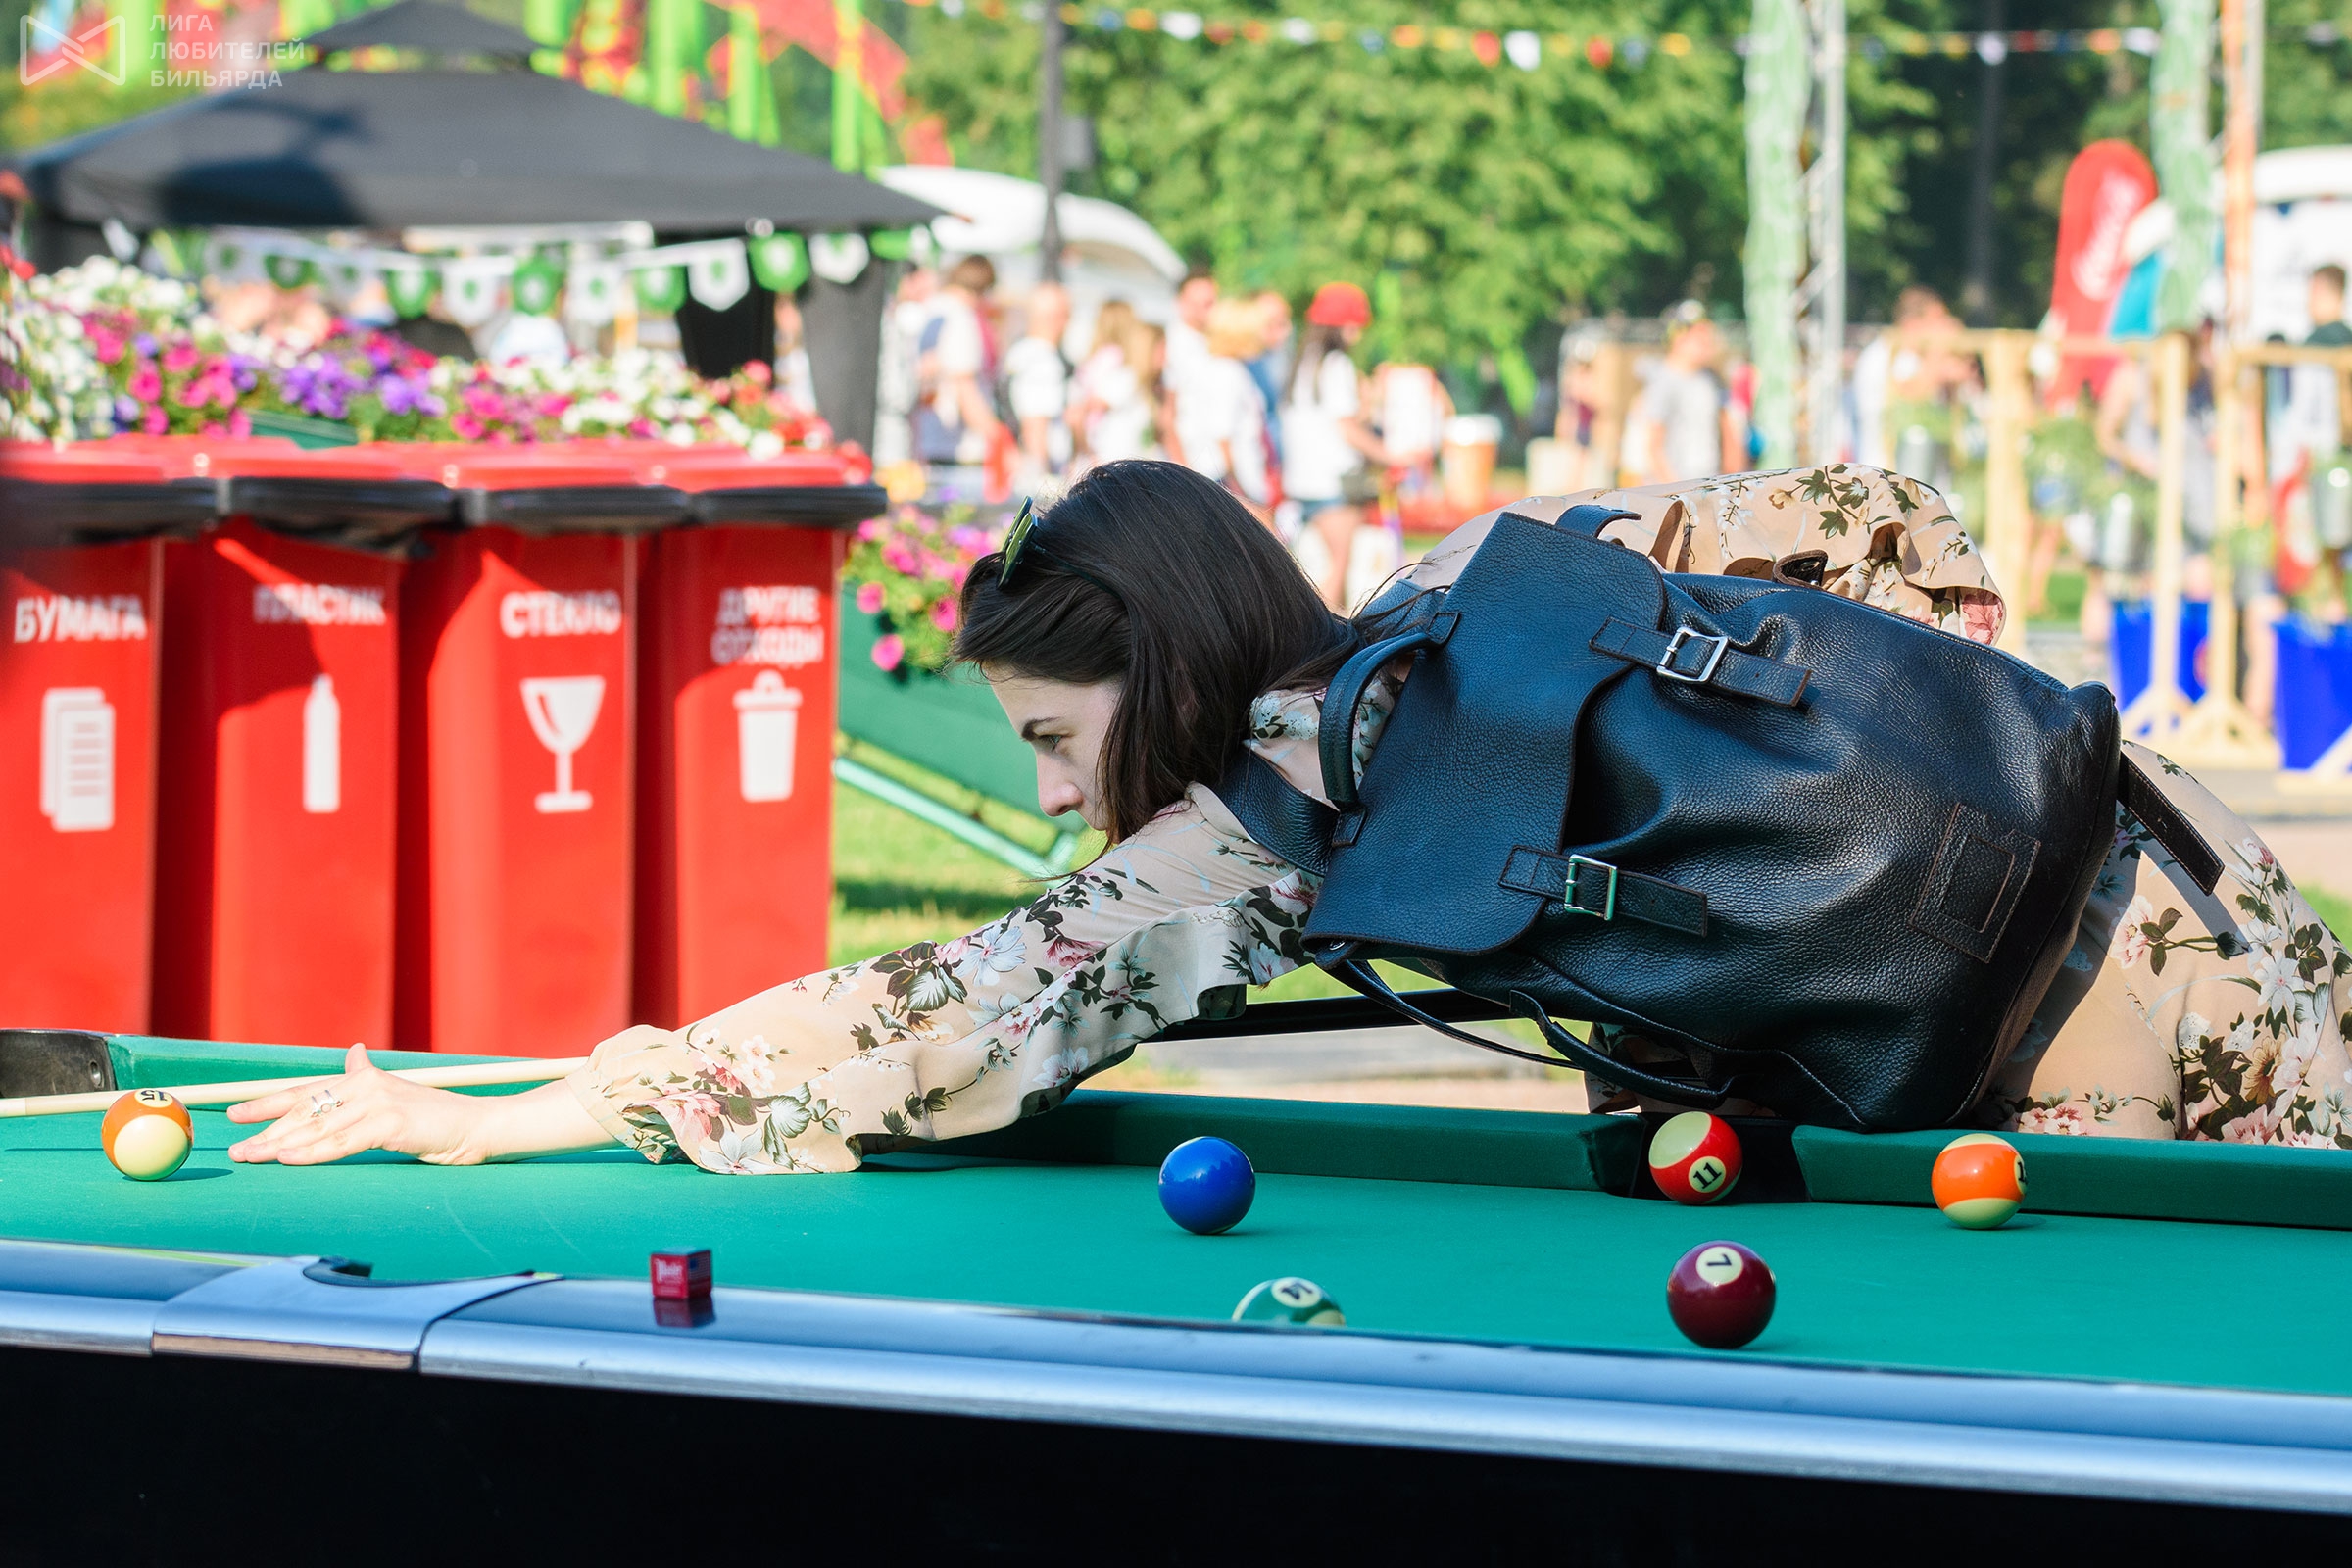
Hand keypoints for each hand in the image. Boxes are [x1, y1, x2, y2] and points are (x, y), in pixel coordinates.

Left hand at [227, 1044, 495, 1166]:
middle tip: (237, 1148)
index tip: (235, 1114)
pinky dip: (312, 1152)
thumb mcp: (396, 1095)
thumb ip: (367, 1080)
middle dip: (267, 1130)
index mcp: (363, 1079)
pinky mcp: (389, 1122)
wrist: (476, 1126)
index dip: (269, 1102)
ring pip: (317, 1128)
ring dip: (280, 1145)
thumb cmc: (435, 1117)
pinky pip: (342, 1142)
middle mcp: (366, 1084)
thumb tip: (354, 1052)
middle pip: (305, 1110)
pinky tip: (288, 1159)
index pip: (307, 1090)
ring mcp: (377, 1102)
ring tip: (251, 1157)